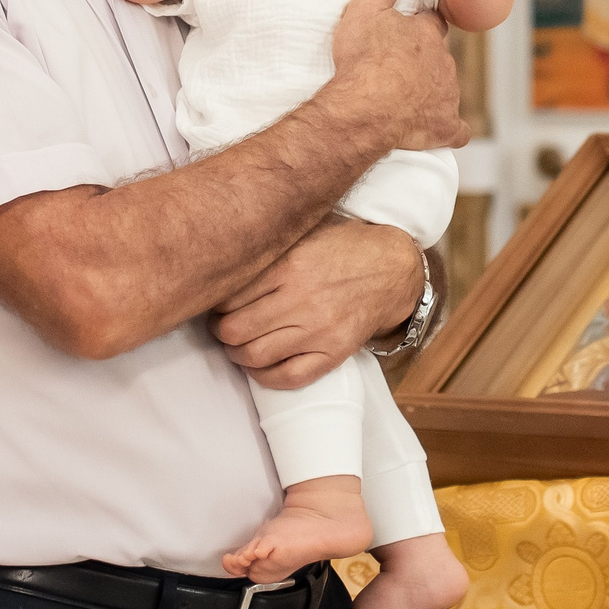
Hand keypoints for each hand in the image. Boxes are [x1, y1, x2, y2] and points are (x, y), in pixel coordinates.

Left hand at [212, 219, 423, 388]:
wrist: (393, 268)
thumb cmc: (344, 245)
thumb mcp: (306, 230)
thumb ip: (270, 243)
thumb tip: (225, 251)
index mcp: (290, 264)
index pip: (230, 296)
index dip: (214, 303)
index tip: (215, 303)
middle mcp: (302, 299)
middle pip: (235, 330)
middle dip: (219, 332)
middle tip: (220, 327)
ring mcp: (319, 330)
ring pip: (255, 356)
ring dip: (236, 355)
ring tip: (236, 346)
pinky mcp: (334, 352)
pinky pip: (288, 377)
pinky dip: (264, 377)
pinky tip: (259, 366)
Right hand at [326, 0, 469, 152]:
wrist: (365, 108)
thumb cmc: (364, 59)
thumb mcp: (367, 8)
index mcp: (426, 34)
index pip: (430, 23)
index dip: (419, 26)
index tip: (408, 29)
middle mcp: (443, 63)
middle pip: (438, 57)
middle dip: (424, 60)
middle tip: (397, 67)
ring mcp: (446, 96)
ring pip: (446, 89)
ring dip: (432, 91)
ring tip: (405, 98)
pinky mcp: (444, 127)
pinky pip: (456, 129)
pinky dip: (448, 128)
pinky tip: (437, 129)